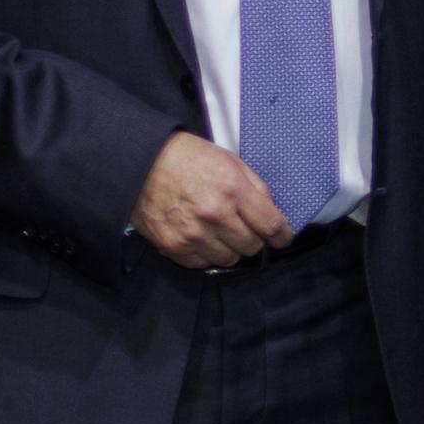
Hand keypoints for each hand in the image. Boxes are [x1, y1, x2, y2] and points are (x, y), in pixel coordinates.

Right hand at [131, 132, 293, 267]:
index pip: (271, 226)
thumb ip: (256, 187)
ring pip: (230, 259)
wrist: (142, 163)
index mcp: (233, 190)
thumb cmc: (188, 159)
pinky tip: (200, 236)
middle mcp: (215, 215)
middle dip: (253, 238)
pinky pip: (203, 264)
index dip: (282, 236)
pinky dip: (206, 254)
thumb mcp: (230, 161)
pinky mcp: (173, 246)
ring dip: (229, 248)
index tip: (281, 238)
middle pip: (252, 246)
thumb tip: (273, 212)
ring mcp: (193, 234)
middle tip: (242, 227)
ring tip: (218, 230)